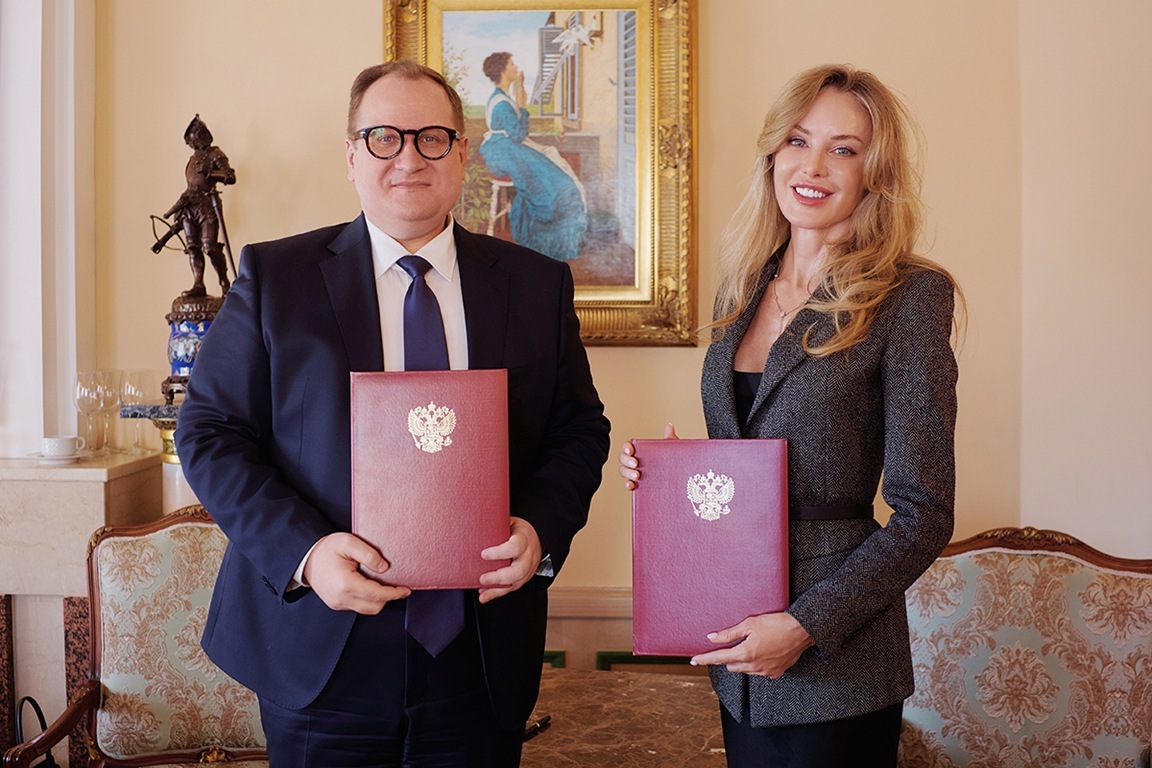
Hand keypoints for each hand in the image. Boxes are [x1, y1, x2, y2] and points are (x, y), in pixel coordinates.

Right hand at [303, 533, 410, 613]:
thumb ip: (369, 554)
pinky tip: (371, 587)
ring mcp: (337, 603)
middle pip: (374, 606)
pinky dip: (368, 600)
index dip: (394, 593)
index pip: (377, 594)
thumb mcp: (349, 542)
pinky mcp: (336, 604)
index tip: (406, 589)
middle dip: (389, 598)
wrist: (306, 557)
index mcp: (346, 584)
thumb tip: (385, 568)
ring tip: (385, 586)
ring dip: (379, 600)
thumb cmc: (327, 548)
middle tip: (398, 586)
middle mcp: (341, 598)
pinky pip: (358, 607)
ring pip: (367, 609)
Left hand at [478, 517, 542, 602]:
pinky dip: (497, 593)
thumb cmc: (519, 531)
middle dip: (499, 577)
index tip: (483, 554)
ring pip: (515, 583)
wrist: (537, 539)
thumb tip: (476, 521)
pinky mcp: (522, 579)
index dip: (500, 553)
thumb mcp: (510, 523)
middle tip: (482, 578)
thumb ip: (497, 526)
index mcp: (524, 540)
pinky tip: (484, 595)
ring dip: (497, 589)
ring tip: (482, 592)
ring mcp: (527, 570)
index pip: (515, 548)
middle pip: (517, 571)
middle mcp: (528, 557)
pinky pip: (511, 588)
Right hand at [618, 423, 677, 489]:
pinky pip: (628, 484)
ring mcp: (635, 472)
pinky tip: (632, 485)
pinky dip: (628, 484)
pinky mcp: (637, 484)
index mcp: (642, 450)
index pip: (628, 446)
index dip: (626, 447)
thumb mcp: (671, 450)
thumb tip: (670, 426)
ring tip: (637, 475)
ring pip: (623, 471)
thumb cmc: (673, 462)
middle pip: (623, 458)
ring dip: (627, 473)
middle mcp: (636, 461)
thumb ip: (669, 438)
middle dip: (626, 460)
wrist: (679, 479)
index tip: (630, 450)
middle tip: (635, 464)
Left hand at [689, 612, 813, 677]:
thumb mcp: (749, 623)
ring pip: (745, 670)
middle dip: (728, 657)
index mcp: (745, 653)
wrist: (801, 630)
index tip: (694, 661)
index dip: (705, 659)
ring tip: (752, 645)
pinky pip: (759, 671)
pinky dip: (756, 664)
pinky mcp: (775, 673)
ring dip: (742, 661)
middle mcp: (754, 666)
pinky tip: (763, 652)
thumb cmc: (776, 623)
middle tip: (733, 644)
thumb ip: (729, 633)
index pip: (719, 658)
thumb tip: (712, 638)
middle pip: (731, 666)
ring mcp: (765, 672)